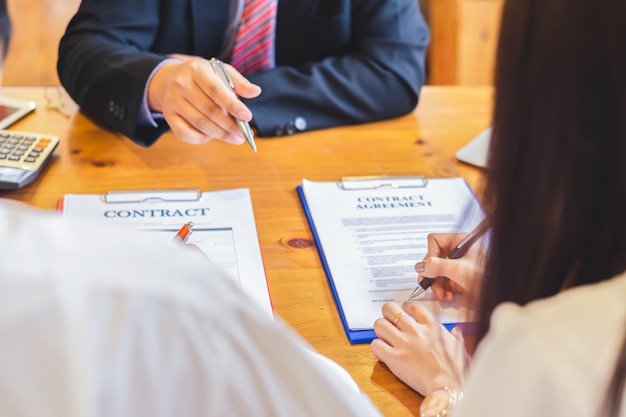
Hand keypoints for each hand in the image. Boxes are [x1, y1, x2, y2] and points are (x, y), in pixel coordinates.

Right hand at [147, 55, 261, 144]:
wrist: (170, 78)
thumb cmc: (203, 77)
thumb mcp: (220, 71)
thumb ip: (239, 82)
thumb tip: (256, 92)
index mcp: (196, 70)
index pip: (216, 90)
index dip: (232, 105)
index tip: (247, 116)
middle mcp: (181, 85)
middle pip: (209, 110)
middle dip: (230, 125)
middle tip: (244, 134)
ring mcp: (172, 102)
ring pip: (200, 124)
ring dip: (220, 134)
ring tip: (236, 138)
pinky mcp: (168, 116)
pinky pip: (185, 134)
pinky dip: (202, 139)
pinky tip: (214, 136)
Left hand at [371, 301, 467, 395]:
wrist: (449, 386)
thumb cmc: (457, 370)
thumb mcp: (460, 348)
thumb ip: (456, 337)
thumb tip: (456, 332)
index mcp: (431, 326)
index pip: (412, 306)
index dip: (405, 308)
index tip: (404, 313)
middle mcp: (414, 330)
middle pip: (390, 309)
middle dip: (387, 315)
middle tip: (389, 323)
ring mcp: (403, 342)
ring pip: (379, 324)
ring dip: (380, 331)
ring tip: (384, 339)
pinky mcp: (394, 357)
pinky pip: (375, 345)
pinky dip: (376, 348)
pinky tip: (383, 353)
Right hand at [417, 232, 484, 304]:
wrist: (499, 296)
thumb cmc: (488, 278)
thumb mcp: (460, 270)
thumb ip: (438, 266)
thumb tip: (420, 266)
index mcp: (459, 243)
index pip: (434, 241)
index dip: (429, 254)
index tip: (430, 268)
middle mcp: (457, 254)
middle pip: (433, 260)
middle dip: (432, 276)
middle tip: (431, 286)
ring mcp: (456, 268)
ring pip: (436, 275)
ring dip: (437, 287)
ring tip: (443, 296)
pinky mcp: (457, 281)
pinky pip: (442, 285)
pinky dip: (443, 293)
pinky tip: (448, 299)